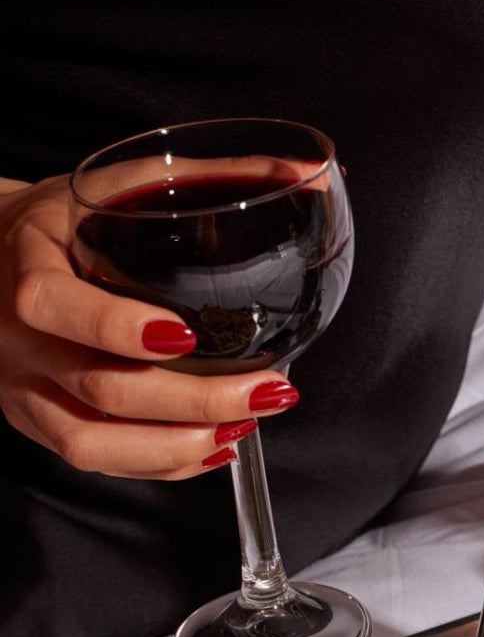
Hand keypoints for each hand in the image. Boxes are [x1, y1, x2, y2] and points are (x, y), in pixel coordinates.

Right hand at [0, 175, 300, 480]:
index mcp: (26, 262)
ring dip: (179, 446)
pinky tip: (213, 448)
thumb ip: (207, 177)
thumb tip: (304, 172)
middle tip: (265, 391)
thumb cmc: (60, 222)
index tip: (183, 333)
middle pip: (100, 389)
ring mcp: (23, 389)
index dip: (116, 328)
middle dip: (195, 400)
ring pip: (93, 444)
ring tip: (244, 427)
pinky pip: (98, 462)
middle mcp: (18, 338)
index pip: (54, 305)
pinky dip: (162, 464)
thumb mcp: (115, 185)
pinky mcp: (37, 423)